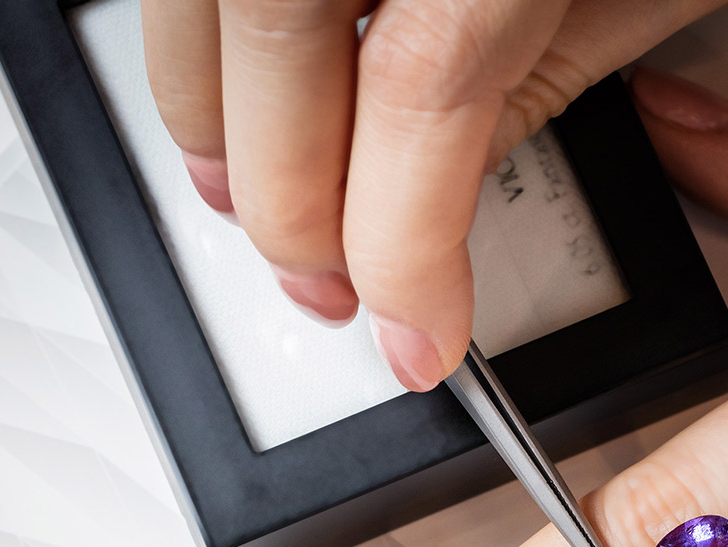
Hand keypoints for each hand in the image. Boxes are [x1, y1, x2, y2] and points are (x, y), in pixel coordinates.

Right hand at [140, 0, 726, 385]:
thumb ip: (540, 78)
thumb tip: (434, 196)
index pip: (422, 99)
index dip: (406, 248)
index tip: (421, 336)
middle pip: (278, 44)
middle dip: (297, 205)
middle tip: (330, 289)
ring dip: (208, 120)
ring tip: (251, 202)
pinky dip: (187, 28)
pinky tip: (216, 79)